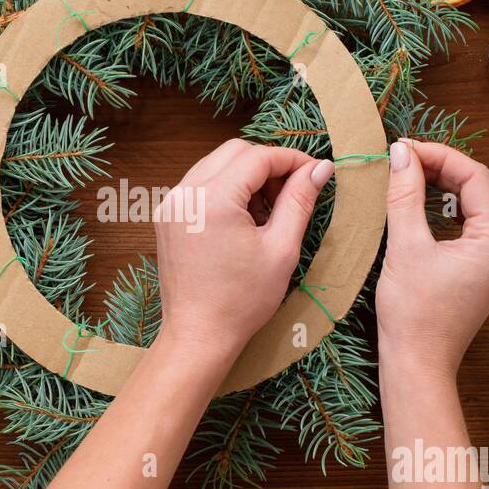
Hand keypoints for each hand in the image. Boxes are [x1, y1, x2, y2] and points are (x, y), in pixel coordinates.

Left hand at [154, 139, 332, 355]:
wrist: (198, 335)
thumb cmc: (242, 301)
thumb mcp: (281, 249)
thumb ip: (299, 201)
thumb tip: (320, 168)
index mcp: (213, 199)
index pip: (259, 157)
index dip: (292, 159)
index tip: (316, 173)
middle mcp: (185, 193)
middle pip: (235, 152)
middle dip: (268, 165)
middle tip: (293, 193)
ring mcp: (171, 204)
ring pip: (216, 165)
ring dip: (247, 177)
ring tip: (268, 212)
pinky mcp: (167, 217)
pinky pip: (200, 185)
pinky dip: (226, 190)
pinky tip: (244, 220)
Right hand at [375, 140, 488, 381]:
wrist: (417, 363)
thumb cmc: (413, 313)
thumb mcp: (406, 246)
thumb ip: (405, 195)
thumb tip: (401, 153)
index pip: (475, 177)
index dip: (440, 155)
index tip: (404, 148)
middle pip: (478, 189)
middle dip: (441, 168)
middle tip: (403, 158)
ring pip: (473, 207)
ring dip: (442, 187)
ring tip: (408, 175)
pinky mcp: (479, 272)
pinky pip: (467, 228)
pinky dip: (444, 210)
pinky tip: (418, 205)